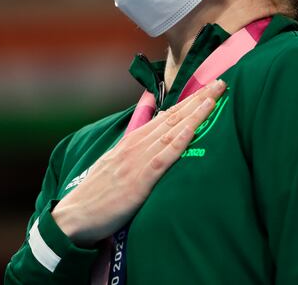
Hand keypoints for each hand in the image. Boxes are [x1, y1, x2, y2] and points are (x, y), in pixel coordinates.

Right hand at [50, 79, 227, 247]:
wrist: (75, 215)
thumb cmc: (98, 191)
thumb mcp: (116, 159)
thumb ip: (136, 138)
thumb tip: (153, 113)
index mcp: (132, 140)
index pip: (166, 115)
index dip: (189, 101)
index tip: (209, 87)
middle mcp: (136, 145)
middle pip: (173, 117)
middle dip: (198, 99)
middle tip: (221, 82)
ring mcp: (137, 161)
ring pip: (171, 131)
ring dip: (194, 113)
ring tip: (214, 97)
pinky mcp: (139, 180)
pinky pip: (162, 157)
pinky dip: (178, 140)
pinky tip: (192, 128)